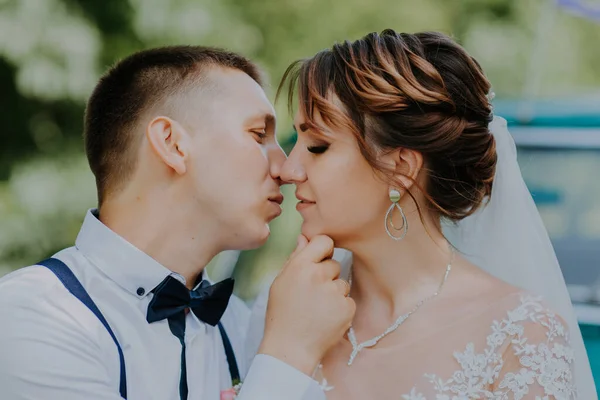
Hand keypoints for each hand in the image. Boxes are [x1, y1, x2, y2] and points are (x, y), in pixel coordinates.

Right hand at [258, 234, 354, 375]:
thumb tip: (304, 237)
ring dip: (333, 292)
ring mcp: (334, 292)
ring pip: (341, 282)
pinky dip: (340, 308)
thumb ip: (295, 258)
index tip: (319, 259)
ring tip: (317, 309)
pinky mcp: (347, 308)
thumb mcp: (280, 283)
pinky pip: (347, 299)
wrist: (290, 349)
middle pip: (333, 263)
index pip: (323, 241)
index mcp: (300, 266)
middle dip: (326, 275)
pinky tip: (326, 318)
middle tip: (311, 294)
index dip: (322, 249)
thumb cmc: (282, 315)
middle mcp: (318, 276)